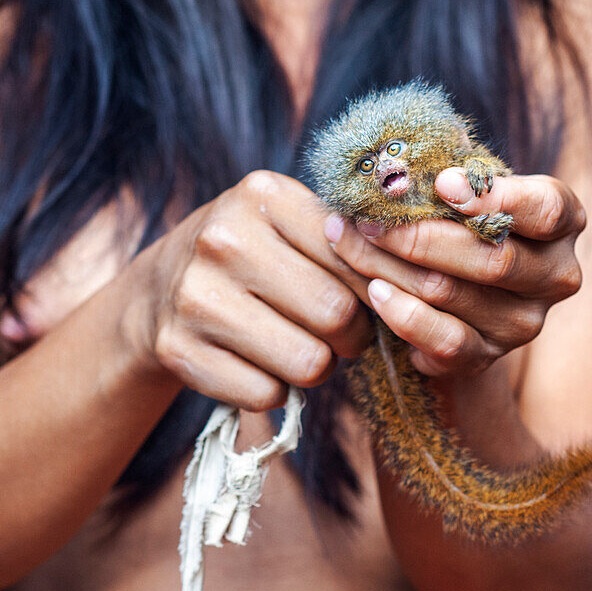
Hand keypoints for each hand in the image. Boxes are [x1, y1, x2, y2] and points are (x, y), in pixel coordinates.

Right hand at [140, 171, 372, 409]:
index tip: (380, 297)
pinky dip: (274, 388)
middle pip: (337, 314)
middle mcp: (224, 239)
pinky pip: (266, 395)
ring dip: (318, 365)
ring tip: (301, 342)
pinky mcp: (178, 349)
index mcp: (264, 195)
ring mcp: (195, 295)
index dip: (380, 285)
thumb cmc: (255, 251)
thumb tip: (431, 282)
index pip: (355, 254)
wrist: (160, 288)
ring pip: (308, 363)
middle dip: (352, 333)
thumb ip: (353, 241)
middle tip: (340, 328)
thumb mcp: (292, 223)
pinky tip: (259, 360)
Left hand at [324, 168, 585, 377]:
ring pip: (452, 294)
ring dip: (387, 264)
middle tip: (366, 216)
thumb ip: (448, 170)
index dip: (496, 196)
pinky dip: (403, 314)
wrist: (456, 282)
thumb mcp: (464, 183)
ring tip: (345, 240)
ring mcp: (524, 323)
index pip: (545, 209)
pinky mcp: (488, 357)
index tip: (442, 182)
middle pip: (492, 260)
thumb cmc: (457, 214)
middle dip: (418, 235)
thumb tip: (400, 163)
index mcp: (562, 221)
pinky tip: (373, 289)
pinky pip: (444, 340)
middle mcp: (555, 275)